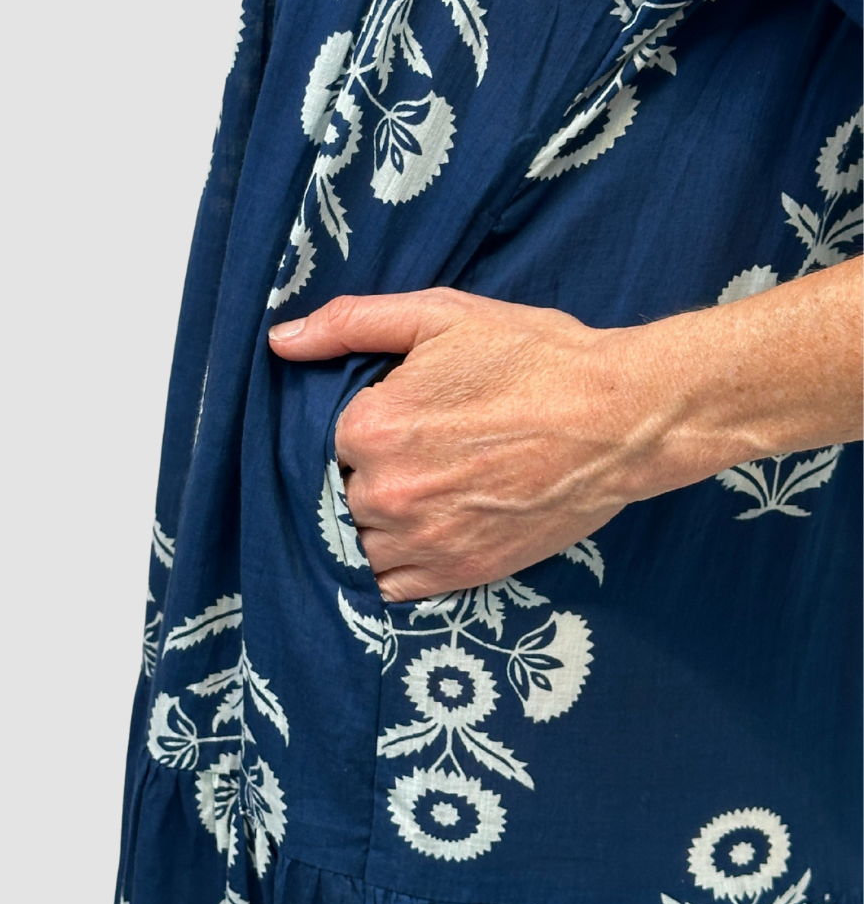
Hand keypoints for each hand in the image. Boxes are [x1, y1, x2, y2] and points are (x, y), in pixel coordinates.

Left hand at [268, 289, 665, 599]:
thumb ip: (352, 323)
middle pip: (333, 493)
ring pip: (354, 543)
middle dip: (356, 473)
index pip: (315, 439)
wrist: (622, 419)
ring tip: (410, 491)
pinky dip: (388, 565)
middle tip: (403, 451)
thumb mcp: (442, 316)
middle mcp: (388, 493)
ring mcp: (423, 541)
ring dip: (367, 522)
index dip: (344, 426)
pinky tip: (411, 535)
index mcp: (372, 427)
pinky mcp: (459, 574)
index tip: (377, 416)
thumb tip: (282, 341)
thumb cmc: (535, 358)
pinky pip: (389, 586)